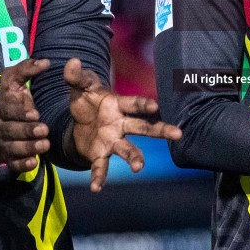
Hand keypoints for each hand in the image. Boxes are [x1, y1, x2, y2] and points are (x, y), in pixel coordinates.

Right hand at [0, 57, 53, 172]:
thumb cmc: (12, 101)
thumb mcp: (14, 81)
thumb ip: (27, 69)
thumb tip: (45, 62)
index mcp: (4, 107)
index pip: (8, 110)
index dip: (20, 113)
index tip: (35, 113)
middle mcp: (2, 126)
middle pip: (11, 130)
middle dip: (27, 131)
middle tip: (43, 129)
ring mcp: (5, 144)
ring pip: (14, 148)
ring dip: (29, 148)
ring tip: (44, 145)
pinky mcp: (10, 159)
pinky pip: (13, 165)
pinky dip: (22, 165)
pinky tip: (33, 162)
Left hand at [65, 57, 181, 191]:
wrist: (78, 122)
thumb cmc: (87, 100)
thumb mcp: (80, 87)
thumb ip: (76, 76)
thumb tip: (71, 61)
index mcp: (118, 105)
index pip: (135, 104)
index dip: (144, 105)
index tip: (155, 107)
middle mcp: (121, 124)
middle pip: (144, 127)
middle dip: (161, 130)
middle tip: (178, 134)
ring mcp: (113, 141)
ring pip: (129, 149)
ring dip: (135, 159)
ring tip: (138, 168)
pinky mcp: (100, 154)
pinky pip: (101, 166)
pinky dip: (99, 177)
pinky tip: (96, 188)